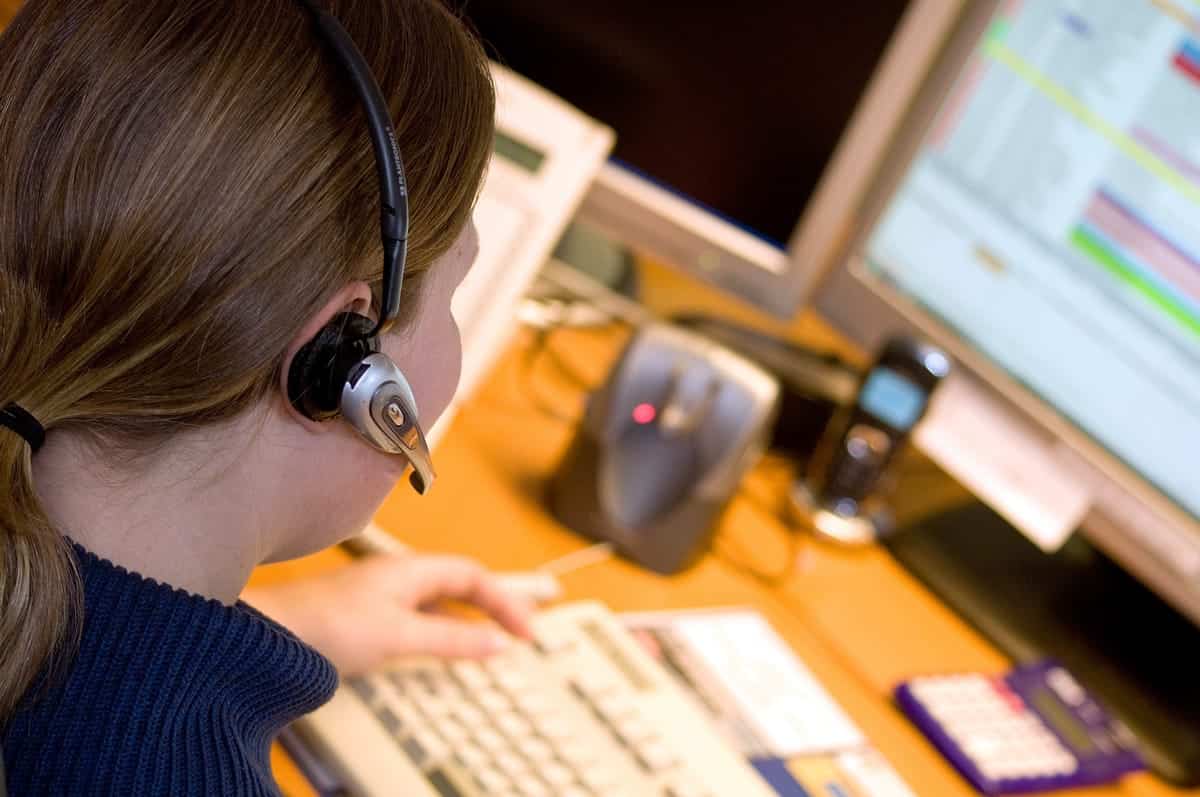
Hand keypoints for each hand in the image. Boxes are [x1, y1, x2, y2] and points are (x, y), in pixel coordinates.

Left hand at [243, 554, 534, 676]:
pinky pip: (419, 615)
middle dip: (494, 601)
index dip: (505, 601)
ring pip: (439, 600)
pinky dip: (442, 627)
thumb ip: (450, 639)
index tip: (524, 631)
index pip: (473, 576)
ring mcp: (380, 595)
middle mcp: (398, 576)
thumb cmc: (326, 624)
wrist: (269, 635)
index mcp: (411, 569)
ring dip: (469, 615)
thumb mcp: (399, 635)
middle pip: (460, 582)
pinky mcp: (365, 616)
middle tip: (523, 620)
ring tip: (492, 632)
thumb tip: (494, 642)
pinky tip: (444, 643)